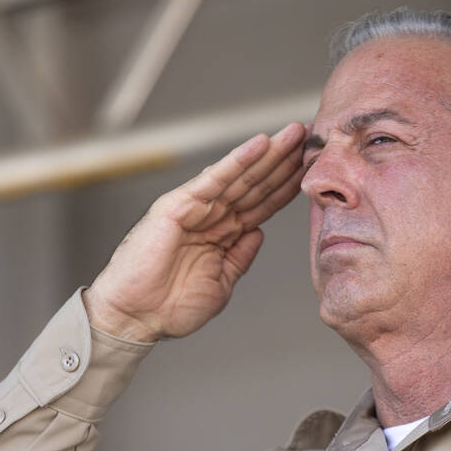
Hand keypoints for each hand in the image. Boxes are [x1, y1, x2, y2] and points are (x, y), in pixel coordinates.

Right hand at [84, 122, 304, 341]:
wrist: (136, 317)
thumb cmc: (170, 307)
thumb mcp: (221, 284)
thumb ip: (240, 257)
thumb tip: (259, 232)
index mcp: (223, 235)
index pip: (262, 205)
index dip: (287, 186)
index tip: (314, 169)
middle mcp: (212, 217)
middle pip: (256, 184)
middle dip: (284, 161)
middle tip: (311, 135)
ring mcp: (196, 208)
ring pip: (240, 176)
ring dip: (268, 154)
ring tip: (294, 133)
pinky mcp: (178, 205)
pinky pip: (213, 179)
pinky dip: (237, 161)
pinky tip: (260, 144)